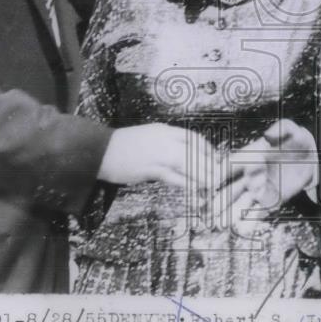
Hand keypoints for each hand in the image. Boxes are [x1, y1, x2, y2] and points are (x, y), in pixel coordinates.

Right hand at [97, 124, 216, 192]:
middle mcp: (163, 139)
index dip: (208, 149)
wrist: (98, 150)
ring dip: (203, 175)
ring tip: (214, 185)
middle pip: (194, 150)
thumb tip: (183, 155)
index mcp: (164, 130)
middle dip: (211, 163)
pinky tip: (194, 191)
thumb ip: (166, 145)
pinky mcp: (148, 168)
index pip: (193, 138)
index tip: (217, 160)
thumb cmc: (123, 147)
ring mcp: (156, 153)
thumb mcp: (149, 139)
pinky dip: (185, 184)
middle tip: (222, 175)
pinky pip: (172, 177)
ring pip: (187, 163)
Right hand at [210, 119, 317, 231]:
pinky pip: (259, 211)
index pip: (233, 164)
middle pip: (233, 186)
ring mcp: (261, 188)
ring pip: (243, 201)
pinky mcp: (272, 199)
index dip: (222, 172)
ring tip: (221, 223)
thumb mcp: (292, 131)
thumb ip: (281, 130)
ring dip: (232, 212)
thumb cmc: (297, 141)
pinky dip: (251, 220)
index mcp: (251, 155)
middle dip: (222, 198)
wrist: (312, 158)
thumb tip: (269, 134)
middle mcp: (252, 174)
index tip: (212, 182)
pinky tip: (242, 229)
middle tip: (211, 208)